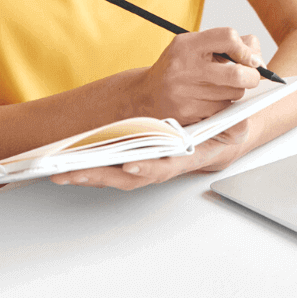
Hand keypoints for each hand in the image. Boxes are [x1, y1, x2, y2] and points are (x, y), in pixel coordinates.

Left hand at [49, 122, 249, 190]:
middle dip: (100, 176)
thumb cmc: (228, 129)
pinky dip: (90, 166)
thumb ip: (233, 121)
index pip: (165, 166)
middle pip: (129, 176)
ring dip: (87, 175)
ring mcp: (148, 164)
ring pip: (115, 175)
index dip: (149, 167)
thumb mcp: (236, 123)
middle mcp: (164, 164)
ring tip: (59, 173)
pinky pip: (111, 165)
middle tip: (71, 174)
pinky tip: (68, 163)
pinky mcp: (135, 158)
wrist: (225, 137)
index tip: (131, 164)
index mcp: (186, 157)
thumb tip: (236, 121)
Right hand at [130, 27, 261, 124]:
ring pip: (234, 95)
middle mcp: (186, 67)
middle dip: (252, 76)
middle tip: (251, 77)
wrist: (146, 96)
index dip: (246, 49)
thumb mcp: (195, 47)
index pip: (228, 37)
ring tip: (223, 88)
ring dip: (236, 92)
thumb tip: (258, 57)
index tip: (252, 59)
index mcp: (187, 45)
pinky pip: (223, 111)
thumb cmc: (177, 69)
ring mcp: (187, 92)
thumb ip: (226, 44)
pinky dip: (225, 107)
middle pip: (238, 73)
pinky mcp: (190, 112)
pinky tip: (214, 101)